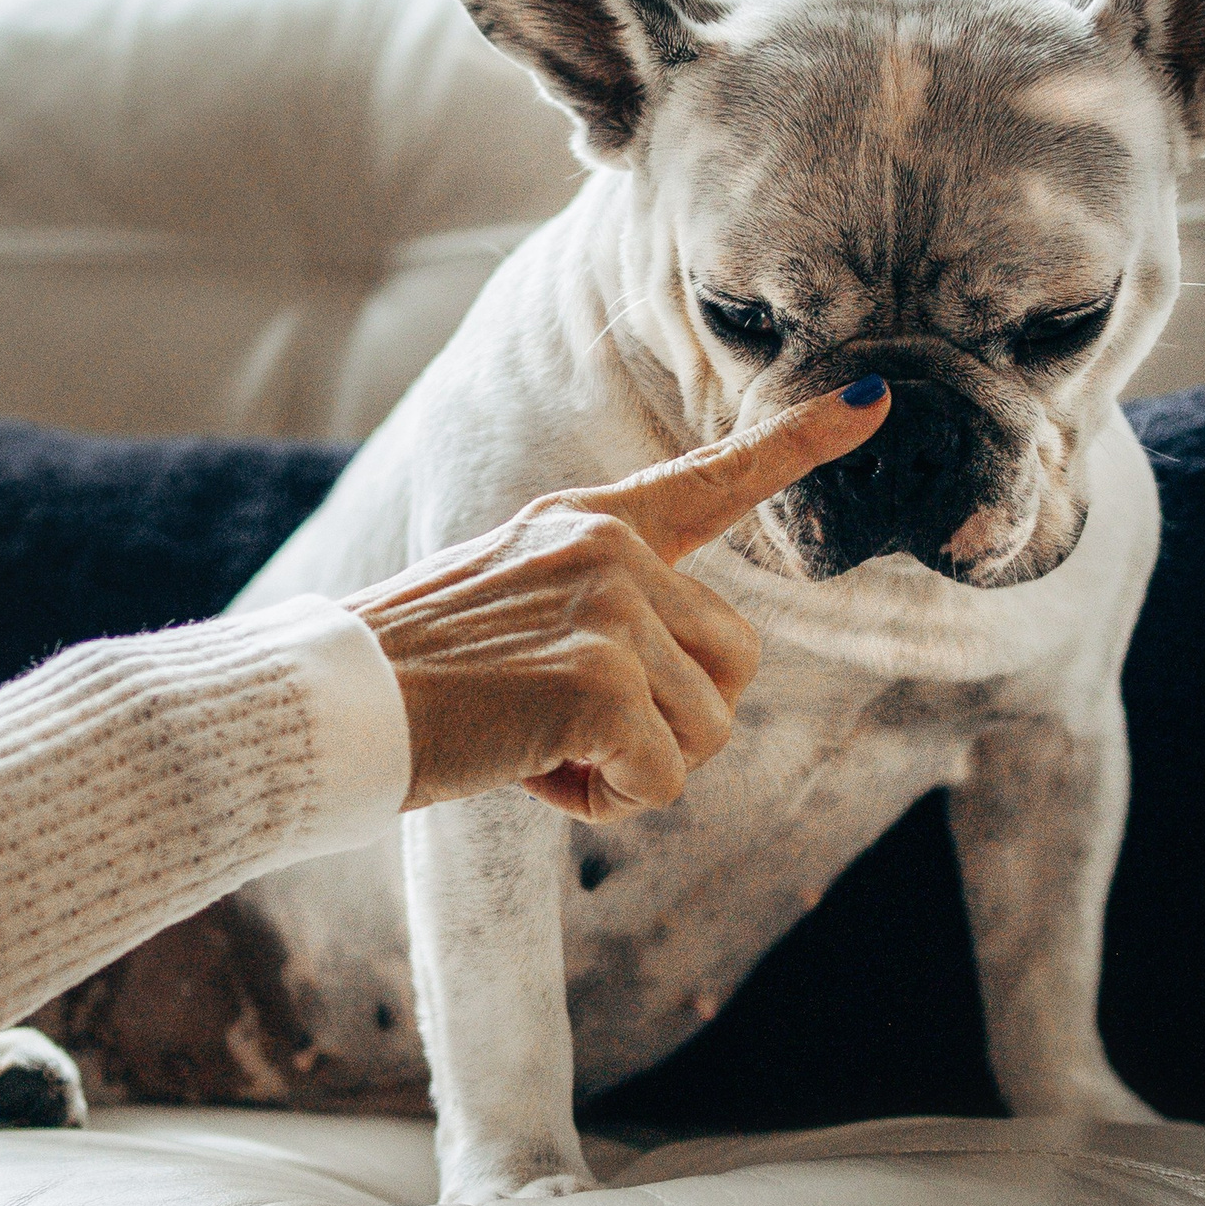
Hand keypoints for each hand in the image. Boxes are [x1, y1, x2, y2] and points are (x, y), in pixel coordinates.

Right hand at [347, 382, 888, 819]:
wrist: (330, 706)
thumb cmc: (408, 678)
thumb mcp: (505, 609)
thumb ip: (592, 612)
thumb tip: (675, 685)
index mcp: (586, 523)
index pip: (710, 479)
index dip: (797, 445)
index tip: (874, 404)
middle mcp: (607, 548)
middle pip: (733, 665)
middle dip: (667, 724)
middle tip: (556, 726)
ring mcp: (607, 606)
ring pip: (706, 731)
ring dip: (630, 768)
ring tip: (534, 744)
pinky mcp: (599, 680)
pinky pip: (663, 779)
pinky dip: (606, 801)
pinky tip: (531, 770)